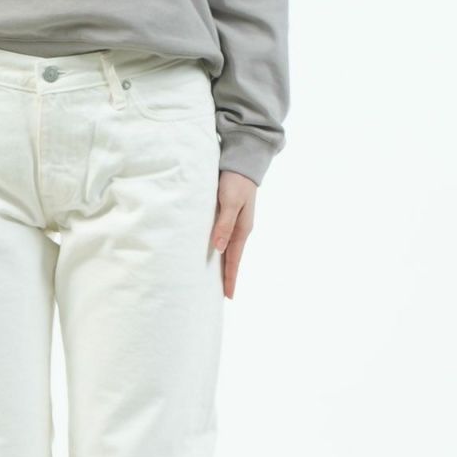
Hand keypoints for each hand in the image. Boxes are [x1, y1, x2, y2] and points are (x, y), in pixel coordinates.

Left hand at [210, 171, 256, 298]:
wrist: (243, 159)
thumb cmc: (236, 180)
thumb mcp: (230, 202)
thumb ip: (224, 224)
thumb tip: (219, 248)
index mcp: (242, 229)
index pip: (234, 260)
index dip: (230, 278)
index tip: (228, 296)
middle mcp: (240, 229)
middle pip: (232, 259)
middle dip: (227, 277)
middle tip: (221, 295)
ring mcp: (235, 223)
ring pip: (228, 250)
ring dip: (223, 265)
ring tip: (216, 280)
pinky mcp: (228, 215)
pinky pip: (224, 238)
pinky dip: (220, 250)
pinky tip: (214, 254)